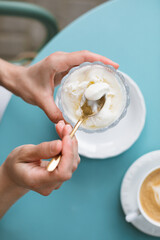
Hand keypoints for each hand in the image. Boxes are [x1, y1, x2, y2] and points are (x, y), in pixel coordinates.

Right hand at [1, 121, 79, 195]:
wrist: (15, 174)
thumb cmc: (17, 164)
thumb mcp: (23, 153)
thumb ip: (42, 150)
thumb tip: (59, 145)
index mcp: (38, 181)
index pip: (62, 173)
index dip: (68, 154)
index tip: (66, 137)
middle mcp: (50, 185)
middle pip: (69, 167)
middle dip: (70, 145)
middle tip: (65, 128)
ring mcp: (57, 182)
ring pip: (72, 163)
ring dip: (71, 144)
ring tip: (64, 129)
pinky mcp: (61, 175)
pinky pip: (70, 162)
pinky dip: (69, 148)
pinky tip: (64, 137)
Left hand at [2, 51, 118, 122]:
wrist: (18, 79)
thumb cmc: (26, 84)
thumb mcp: (40, 99)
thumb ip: (53, 112)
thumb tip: (66, 123)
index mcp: (58, 62)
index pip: (83, 57)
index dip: (100, 60)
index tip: (113, 66)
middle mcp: (61, 60)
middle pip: (86, 57)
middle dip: (102, 62)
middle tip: (115, 72)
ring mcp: (62, 63)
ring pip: (83, 61)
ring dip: (96, 66)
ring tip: (108, 75)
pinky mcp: (62, 68)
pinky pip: (78, 67)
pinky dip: (88, 72)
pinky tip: (93, 81)